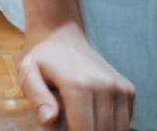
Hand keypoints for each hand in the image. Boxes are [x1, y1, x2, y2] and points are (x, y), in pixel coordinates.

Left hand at [19, 21, 133, 129]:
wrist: (61, 35)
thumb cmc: (41, 58)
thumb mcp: (28, 73)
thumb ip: (37, 98)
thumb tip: (49, 121)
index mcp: (78, 85)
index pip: (83, 130)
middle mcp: (104, 85)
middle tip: (69, 125)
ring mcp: (120, 87)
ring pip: (118, 129)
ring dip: (100, 130)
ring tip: (80, 120)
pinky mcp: (128, 89)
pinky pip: (125, 120)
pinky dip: (111, 125)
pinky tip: (92, 114)